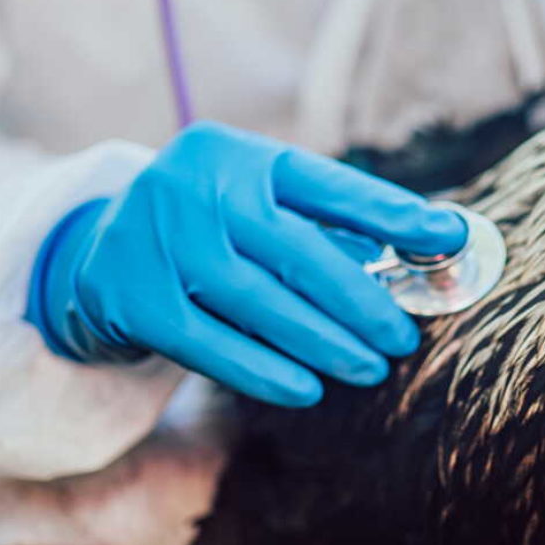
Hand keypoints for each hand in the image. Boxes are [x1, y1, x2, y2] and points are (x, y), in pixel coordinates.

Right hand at [25, 122, 465, 406]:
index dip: (393, 214)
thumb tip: (429, 246)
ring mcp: (155, 240)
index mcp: (238, 155)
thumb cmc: (209, 230)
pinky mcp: (129, 297)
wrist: (95, 252)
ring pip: (260, 302)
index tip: (449, 239)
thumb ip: (327, 222)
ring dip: (323, 343)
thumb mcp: (257, 204)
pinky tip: (308, 389)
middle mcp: (193, 186)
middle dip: (361, 300)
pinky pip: (211, 344)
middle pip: (298, 250)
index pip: (329, 185)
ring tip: (369, 368)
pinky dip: (264, 371)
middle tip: (402, 338)